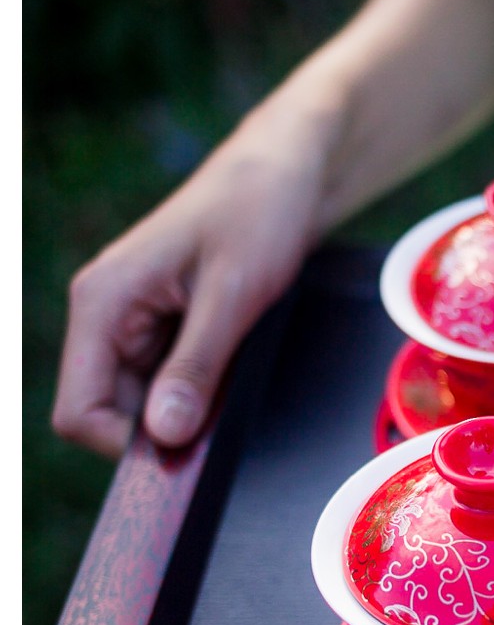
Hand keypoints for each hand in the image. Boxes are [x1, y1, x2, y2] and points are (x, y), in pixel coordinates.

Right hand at [53, 138, 323, 458]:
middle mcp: (105, 316)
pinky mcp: (164, 327)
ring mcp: (133, 323)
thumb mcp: (234, 295)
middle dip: (163, 428)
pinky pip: (169, 381)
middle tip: (225, 415)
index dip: (127, 446)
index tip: (188, 449)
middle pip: (110, 414)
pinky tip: (234, 370)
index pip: (78, 412)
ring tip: (235, 377)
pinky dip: (201, 390)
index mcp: (101, 303)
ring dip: (187, 408)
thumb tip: (165, 434)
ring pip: (142, 403)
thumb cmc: (256, 214)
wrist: (284, 176)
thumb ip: (196, 366)